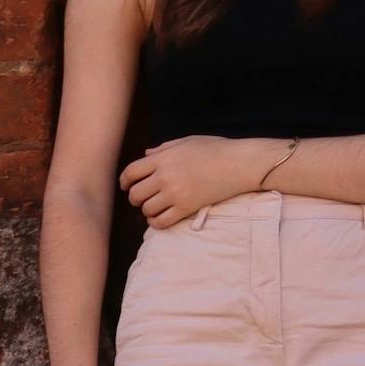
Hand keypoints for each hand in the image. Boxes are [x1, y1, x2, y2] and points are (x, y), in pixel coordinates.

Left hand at [119, 135, 274, 228]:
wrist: (240, 164)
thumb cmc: (216, 149)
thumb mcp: (186, 142)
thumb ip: (163, 149)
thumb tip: (146, 154)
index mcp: (162, 158)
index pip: (130, 172)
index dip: (124, 181)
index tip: (126, 186)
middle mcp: (165, 176)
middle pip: (135, 193)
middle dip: (135, 198)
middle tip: (141, 199)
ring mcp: (176, 193)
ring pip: (147, 209)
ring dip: (147, 210)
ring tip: (154, 208)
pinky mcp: (187, 207)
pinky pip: (162, 221)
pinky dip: (156, 223)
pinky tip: (159, 219)